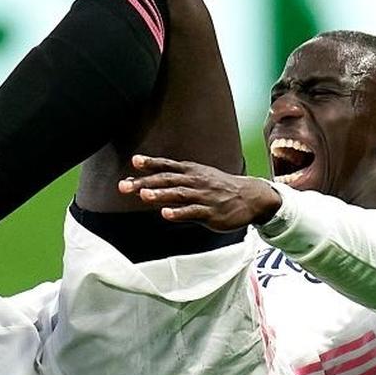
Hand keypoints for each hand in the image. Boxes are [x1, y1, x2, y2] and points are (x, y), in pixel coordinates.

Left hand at [117, 155, 281, 232]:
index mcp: (191, 172)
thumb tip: (146, 184)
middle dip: (144, 182)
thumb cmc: (219, 187)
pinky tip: (165, 214)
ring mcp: (202, 196)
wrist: (251, 197)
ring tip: (143, 195)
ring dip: (160, 194)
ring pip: (178, 194)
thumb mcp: (198, 177)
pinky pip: (192, 212)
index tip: (134, 161)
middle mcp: (195, 181)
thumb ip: (174, 180)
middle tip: (125, 186)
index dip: (151, 163)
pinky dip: (178, 213)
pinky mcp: (210, 212)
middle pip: (166, 180)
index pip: (167, 166)